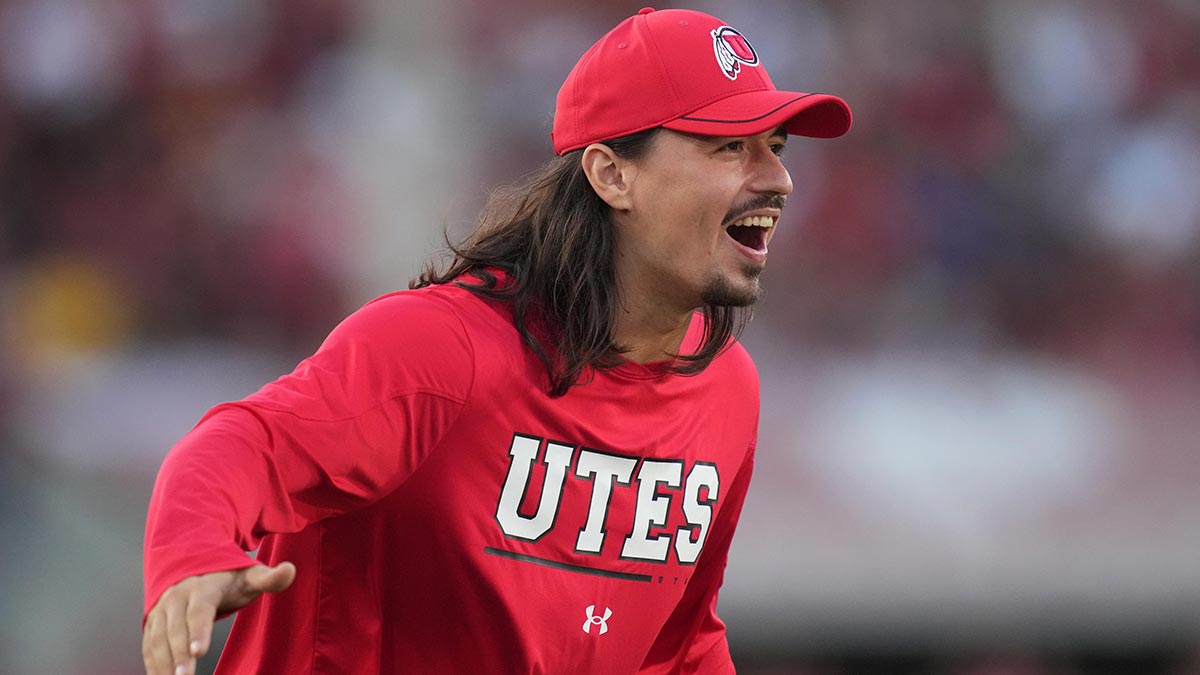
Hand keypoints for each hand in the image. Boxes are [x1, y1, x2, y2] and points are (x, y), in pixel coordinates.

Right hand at [141, 562, 295, 674]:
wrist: (195, 567)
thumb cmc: (229, 578)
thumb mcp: (250, 576)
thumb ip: (270, 578)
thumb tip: (290, 570)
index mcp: (202, 586)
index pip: (199, 610)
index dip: (198, 630)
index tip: (198, 652)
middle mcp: (177, 597)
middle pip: (176, 628)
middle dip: (178, 655)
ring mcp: (162, 610)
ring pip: (158, 639)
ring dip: (163, 664)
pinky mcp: (152, 622)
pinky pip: (149, 645)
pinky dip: (153, 664)